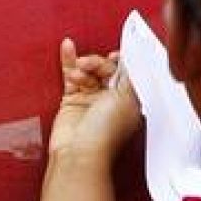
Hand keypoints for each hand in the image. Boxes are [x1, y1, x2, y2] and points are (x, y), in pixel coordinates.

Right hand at [48, 37, 141, 163]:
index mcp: (130, 101)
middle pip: (108, 69)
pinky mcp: (72, 100)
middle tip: (95, 64)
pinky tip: (68, 47)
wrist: (79, 153)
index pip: (128, 72)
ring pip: (89, 70)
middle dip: (100, 63)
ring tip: (79, 71)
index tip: (117, 53)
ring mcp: (91, 99)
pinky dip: (69, 60)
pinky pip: (71, 75)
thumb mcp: (127, 98)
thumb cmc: (106, 133)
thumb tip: (132, 58)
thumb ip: (129, 76)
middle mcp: (111, 99)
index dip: (123, 60)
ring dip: (85, 65)